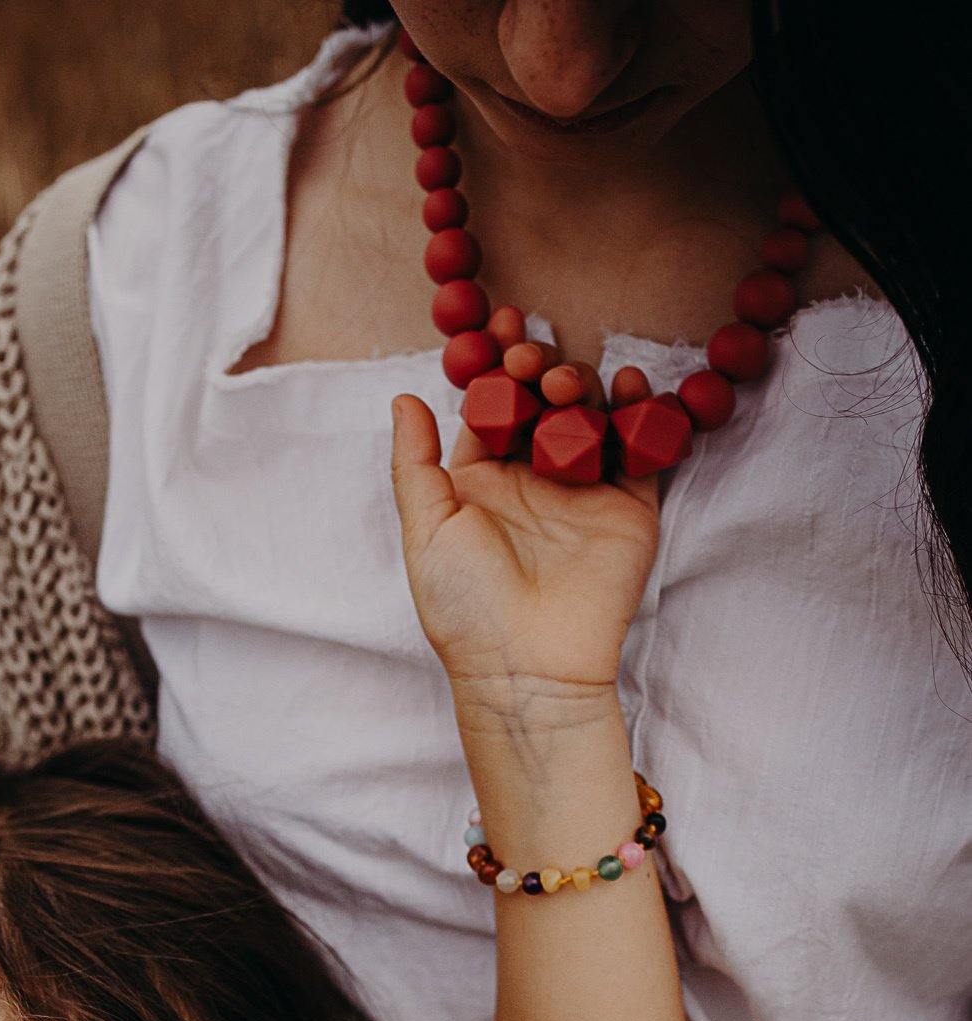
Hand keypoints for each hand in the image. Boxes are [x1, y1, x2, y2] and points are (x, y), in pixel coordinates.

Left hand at [390, 358, 660, 695]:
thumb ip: (414, 464)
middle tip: (530, 362)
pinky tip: (628, 386)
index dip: (496, 365)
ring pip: (591, 416)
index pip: (494, 405)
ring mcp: (584, 492)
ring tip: (565, 385)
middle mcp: (534, 481)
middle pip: (544, 402)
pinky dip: (640, 414)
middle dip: (539, 370)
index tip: (498, 328)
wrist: (526, 667)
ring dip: (581, 385)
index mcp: (482, 482)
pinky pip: (641, 450)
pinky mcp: (630, 508)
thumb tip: (404, 397)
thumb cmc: (464, 608)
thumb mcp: (425, 531)